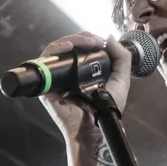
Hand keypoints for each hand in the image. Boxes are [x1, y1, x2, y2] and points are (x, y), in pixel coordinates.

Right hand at [35, 31, 136, 145]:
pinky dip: (55, 50)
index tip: (101, 41)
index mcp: (83, 68)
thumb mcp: (121, 80)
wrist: (95, 129)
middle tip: (94, 41)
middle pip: (68, 44)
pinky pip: (45, 62)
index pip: (81, 45)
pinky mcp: (46, 84)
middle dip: (82, 38)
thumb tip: (108, 36)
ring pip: (56, 49)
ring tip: (84, 43)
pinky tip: (68, 48)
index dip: (90, 38)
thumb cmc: (106, 108)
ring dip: (70, 40)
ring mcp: (55, 77)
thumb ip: (121, 58)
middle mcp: (68, 71)